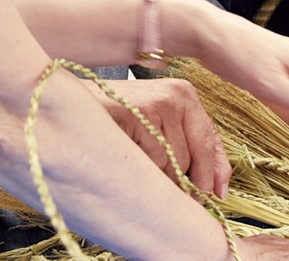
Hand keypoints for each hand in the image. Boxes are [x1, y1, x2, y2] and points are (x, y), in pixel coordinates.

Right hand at [86, 77, 230, 197]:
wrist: (70, 105)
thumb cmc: (115, 120)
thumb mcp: (158, 127)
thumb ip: (190, 149)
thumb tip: (218, 187)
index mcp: (184, 95)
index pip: (212, 140)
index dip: (217, 172)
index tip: (218, 194)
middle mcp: (175, 94)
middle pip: (198, 157)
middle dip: (188, 182)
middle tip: (172, 193)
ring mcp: (158, 102)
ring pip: (175, 163)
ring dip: (160, 177)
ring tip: (136, 164)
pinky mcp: (139, 113)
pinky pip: (153, 161)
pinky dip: (143, 169)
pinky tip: (127, 158)